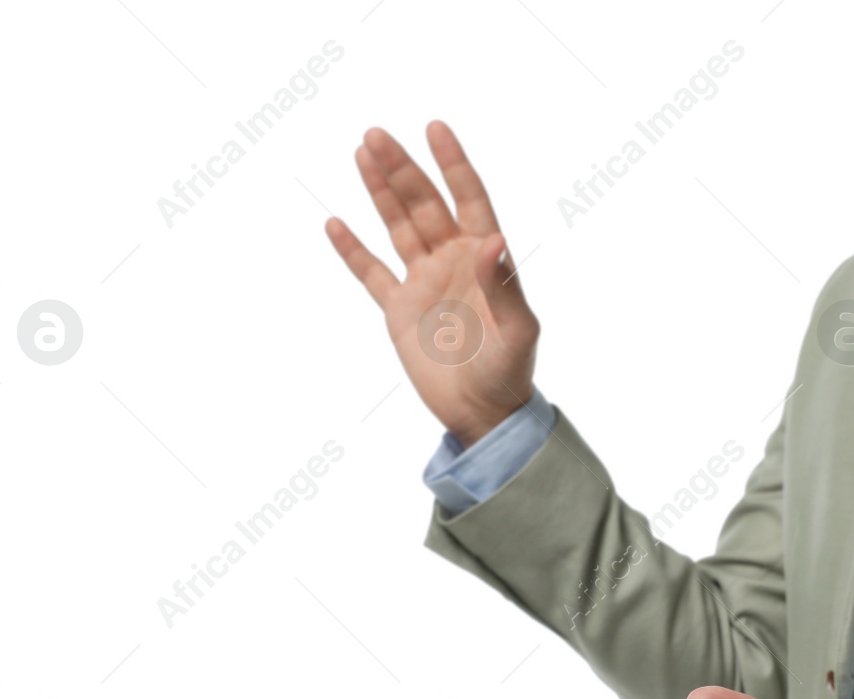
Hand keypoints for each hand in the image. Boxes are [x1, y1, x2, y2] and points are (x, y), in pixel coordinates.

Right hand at [326, 122, 539, 446]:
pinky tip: (336, 223)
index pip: (469, 199)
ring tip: (362, 152)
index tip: (435, 128)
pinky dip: (353, 250)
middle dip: (402, 169)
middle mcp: (453, 262)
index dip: (453, 164)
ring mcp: (424, 283)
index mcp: (485, 260)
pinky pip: (371, 273)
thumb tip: (493, 239)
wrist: (484, 415)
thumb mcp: (517, 331)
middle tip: (376, 134)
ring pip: (398, 227)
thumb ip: (503, 285)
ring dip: (381, 192)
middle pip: (425, 205)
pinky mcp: (399, 311)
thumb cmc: (510, 373)